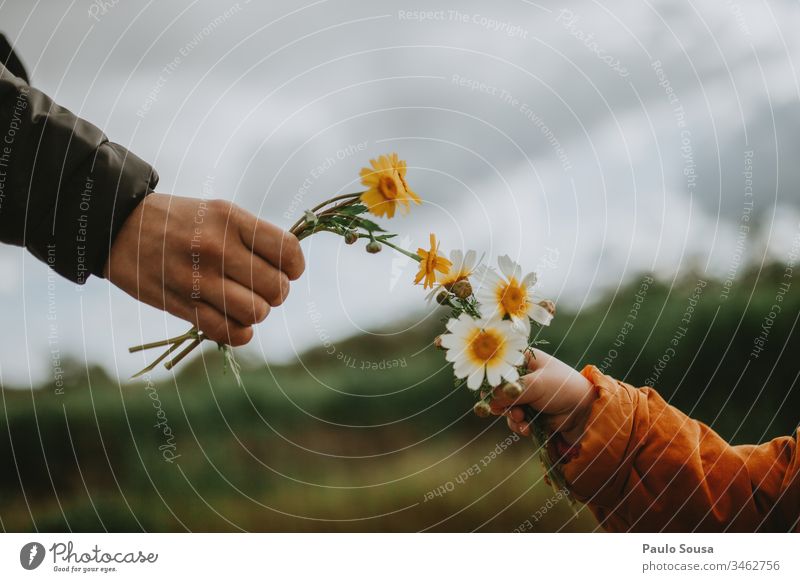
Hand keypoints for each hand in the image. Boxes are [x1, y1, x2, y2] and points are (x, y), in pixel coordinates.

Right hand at [104, 194, 304, 345]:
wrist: (119, 226)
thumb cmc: (181, 221)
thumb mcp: (219, 213)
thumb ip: (255, 238)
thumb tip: (291, 270)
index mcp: (230, 219)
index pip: (288, 251)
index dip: (294, 266)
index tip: (286, 268)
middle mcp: (216, 247)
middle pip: (276, 287)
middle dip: (276, 292)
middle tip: (260, 286)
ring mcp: (197, 278)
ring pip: (256, 313)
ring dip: (256, 312)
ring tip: (244, 302)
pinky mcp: (180, 305)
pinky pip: (228, 332)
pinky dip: (239, 332)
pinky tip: (234, 321)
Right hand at [487, 349, 595, 443]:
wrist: (585, 412)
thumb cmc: (563, 388)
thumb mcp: (537, 385)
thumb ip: (511, 391)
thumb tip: (490, 401)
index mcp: (524, 361)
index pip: (498, 367)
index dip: (492, 380)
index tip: (488, 393)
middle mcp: (522, 377)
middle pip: (498, 390)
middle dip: (502, 402)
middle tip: (504, 409)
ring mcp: (525, 396)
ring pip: (505, 407)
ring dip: (511, 416)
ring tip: (521, 419)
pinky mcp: (529, 413)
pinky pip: (514, 420)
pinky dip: (519, 425)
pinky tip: (527, 429)